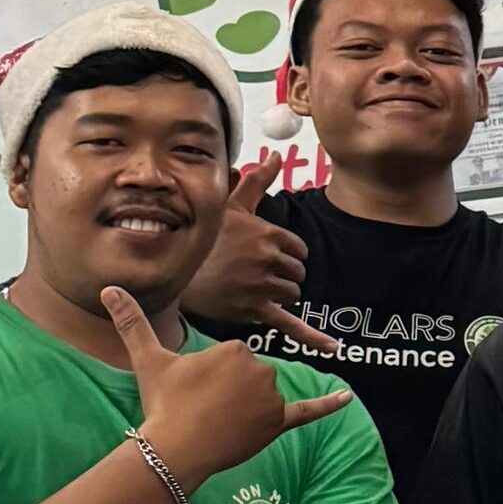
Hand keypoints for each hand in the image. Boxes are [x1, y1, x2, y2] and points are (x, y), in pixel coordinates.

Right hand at [104, 285, 353, 487]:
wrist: (176, 448)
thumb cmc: (164, 403)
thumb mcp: (148, 358)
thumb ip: (132, 322)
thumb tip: (108, 289)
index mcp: (236, 348)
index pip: (231, 358)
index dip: (210, 376)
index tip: (194, 389)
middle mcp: (261, 368)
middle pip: (248, 376)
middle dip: (227, 391)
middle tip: (202, 407)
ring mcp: (272, 397)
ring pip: (262, 396)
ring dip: (245, 407)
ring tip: (218, 420)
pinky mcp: (280, 422)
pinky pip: (310, 412)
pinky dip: (329, 406)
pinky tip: (348, 399)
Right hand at [179, 157, 334, 353]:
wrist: (170, 273)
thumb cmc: (201, 237)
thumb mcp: (229, 205)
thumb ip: (257, 181)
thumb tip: (278, 155)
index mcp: (266, 233)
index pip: (297, 248)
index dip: (284, 254)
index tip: (265, 255)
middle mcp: (266, 258)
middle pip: (297, 273)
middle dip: (282, 274)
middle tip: (254, 273)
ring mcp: (261, 285)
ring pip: (292, 295)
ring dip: (280, 294)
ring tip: (251, 288)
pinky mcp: (255, 309)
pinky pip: (291, 324)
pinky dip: (313, 338)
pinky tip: (332, 349)